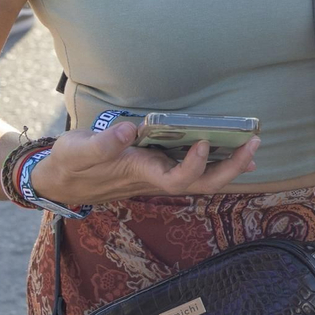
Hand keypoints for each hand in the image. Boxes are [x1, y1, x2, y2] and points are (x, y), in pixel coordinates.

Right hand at [26, 121, 261, 206]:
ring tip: (253, 148)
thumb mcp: (75, 150)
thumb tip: (129, 130)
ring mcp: (158, 175)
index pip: (175, 179)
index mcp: (138, 173)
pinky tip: (233, 152)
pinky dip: (217, 162)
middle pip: (200, 184)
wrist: (59, 180)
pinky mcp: (158, 167)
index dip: (194, 165)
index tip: (205, 141)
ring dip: (229, 166)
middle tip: (254, 144)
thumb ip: (101, 144)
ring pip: (201, 180)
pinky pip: (194, 170)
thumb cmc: (69, 164)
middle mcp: (154, 178)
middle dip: (230, 168)